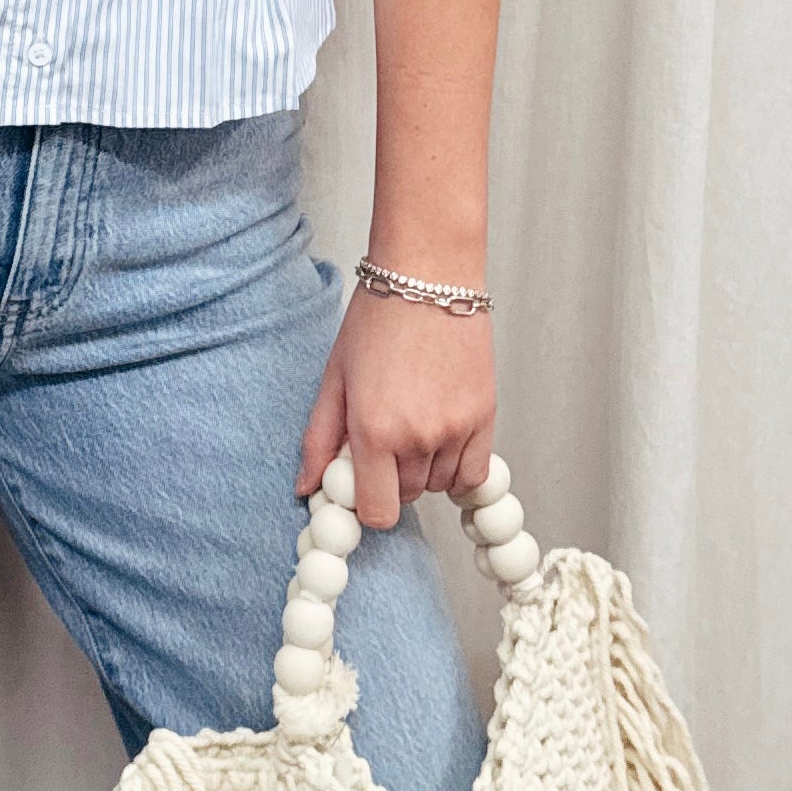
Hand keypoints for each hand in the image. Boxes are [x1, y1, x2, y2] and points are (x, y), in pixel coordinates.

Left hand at [295, 282, 494, 528]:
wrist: (429, 277)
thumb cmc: (377, 319)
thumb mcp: (335, 378)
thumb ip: (318, 440)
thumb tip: (306, 488)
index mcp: (374, 430)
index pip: (376, 512)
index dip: (366, 506)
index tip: (361, 484)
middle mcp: (418, 436)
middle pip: (405, 496)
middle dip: (389, 478)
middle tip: (382, 438)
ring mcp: (456, 429)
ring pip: (438, 484)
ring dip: (423, 469)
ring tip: (412, 422)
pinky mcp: (485, 416)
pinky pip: (474, 473)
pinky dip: (457, 467)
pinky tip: (442, 439)